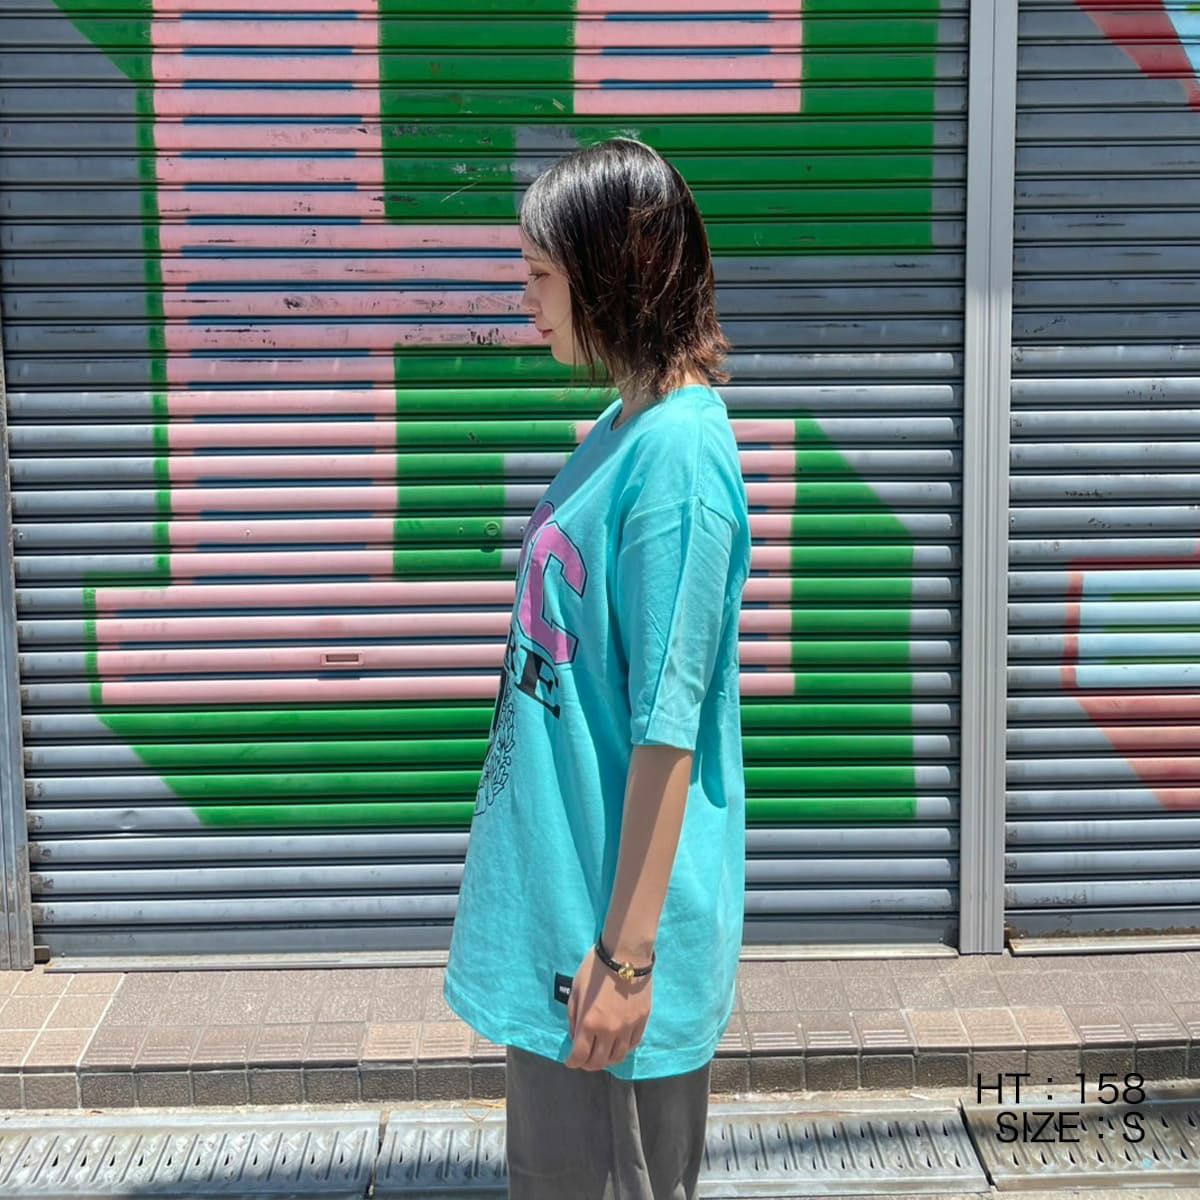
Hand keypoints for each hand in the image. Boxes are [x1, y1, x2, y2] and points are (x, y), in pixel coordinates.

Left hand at [564, 946, 651, 1070]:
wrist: (625, 954)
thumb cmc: (595, 969)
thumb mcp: (576, 990)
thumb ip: (573, 1016)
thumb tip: (575, 1036)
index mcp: (590, 1023)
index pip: (580, 1056)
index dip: (572, 1062)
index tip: (570, 1061)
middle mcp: (610, 1031)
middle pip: (599, 1062)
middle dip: (588, 1064)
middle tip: (584, 1060)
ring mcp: (628, 1028)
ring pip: (618, 1057)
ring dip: (606, 1060)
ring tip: (601, 1056)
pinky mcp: (642, 1021)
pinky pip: (632, 1045)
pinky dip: (623, 1050)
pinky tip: (617, 1046)